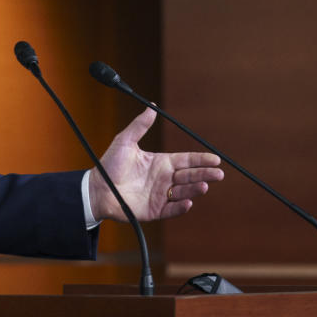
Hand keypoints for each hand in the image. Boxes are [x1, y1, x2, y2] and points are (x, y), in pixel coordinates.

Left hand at [88, 108, 223, 221]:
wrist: (97, 188)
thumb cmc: (109, 164)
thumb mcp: (124, 141)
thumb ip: (140, 125)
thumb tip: (151, 106)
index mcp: (160, 162)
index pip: (186, 160)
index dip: (201, 159)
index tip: (216, 159)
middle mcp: (163, 178)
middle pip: (190, 176)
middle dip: (205, 174)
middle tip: (218, 174)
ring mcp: (160, 195)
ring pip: (184, 192)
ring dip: (195, 189)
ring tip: (204, 185)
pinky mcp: (155, 210)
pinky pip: (171, 209)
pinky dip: (181, 207)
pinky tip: (188, 202)